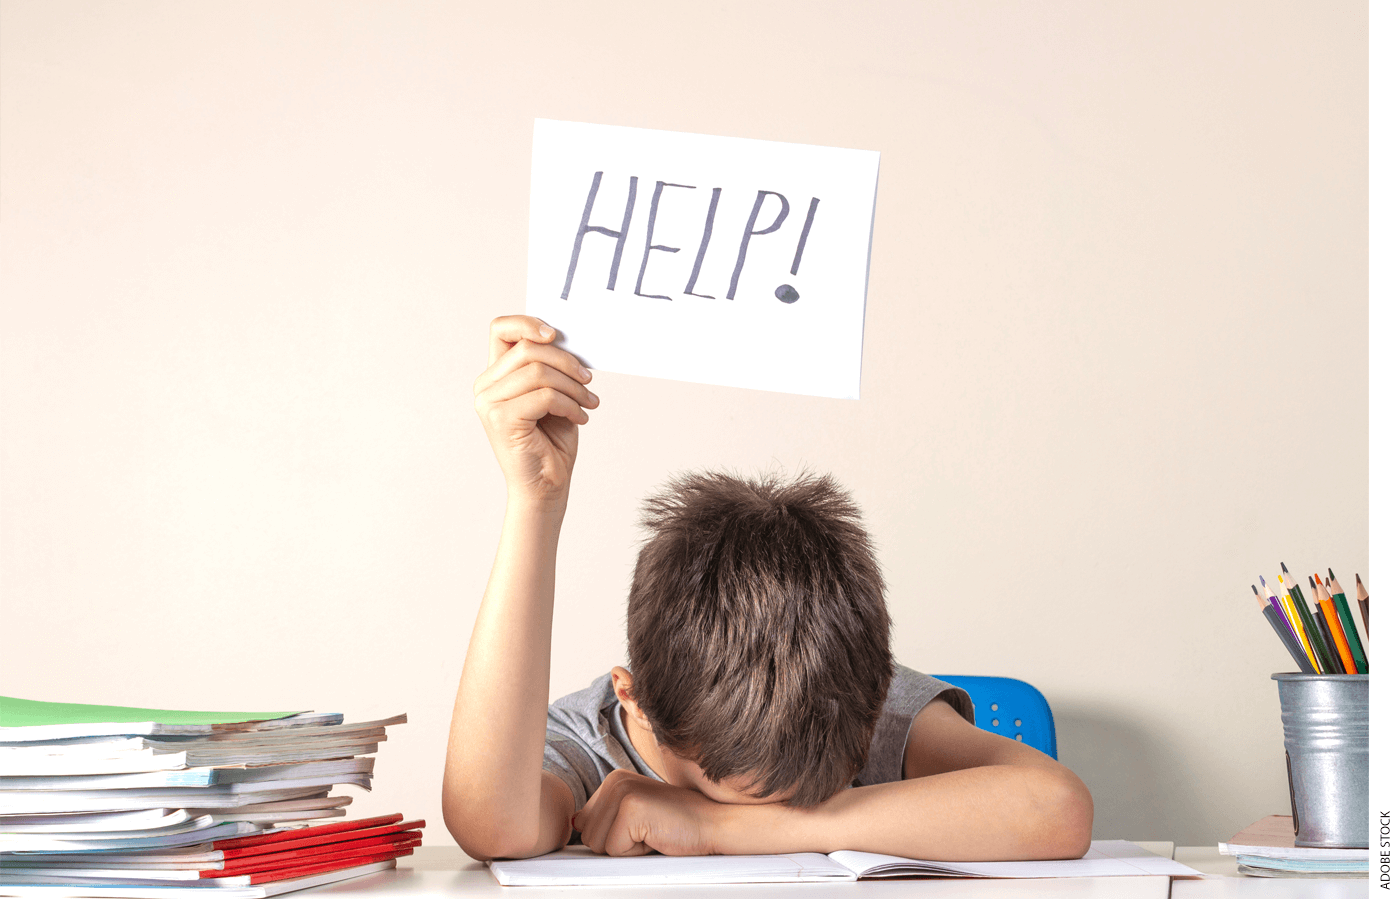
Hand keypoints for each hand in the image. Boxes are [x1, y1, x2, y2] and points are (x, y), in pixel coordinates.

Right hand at [473, 315, 598, 505]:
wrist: (546, 486)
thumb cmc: (551, 442)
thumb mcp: (553, 395)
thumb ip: (550, 367)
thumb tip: (567, 340)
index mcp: (495, 376)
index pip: (500, 329)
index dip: (528, 322)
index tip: (556, 334)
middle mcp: (485, 387)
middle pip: (528, 349)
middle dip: (567, 362)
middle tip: (588, 381)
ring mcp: (489, 403)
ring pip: (538, 371)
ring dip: (572, 386)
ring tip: (587, 403)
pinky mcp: (501, 418)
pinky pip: (544, 395)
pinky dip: (570, 404)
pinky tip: (580, 417)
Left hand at [574, 770, 721, 856]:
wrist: (712, 823)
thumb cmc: (676, 824)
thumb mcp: (634, 816)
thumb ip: (603, 817)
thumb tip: (573, 823)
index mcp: (613, 780)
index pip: (583, 823)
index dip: (611, 837)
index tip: (639, 827)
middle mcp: (614, 780)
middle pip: (587, 835)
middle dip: (616, 844)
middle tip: (648, 831)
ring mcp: (622, 792)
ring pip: (597, 844)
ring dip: (626, 849)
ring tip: (652, 833)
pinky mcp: (631, 808)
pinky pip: (615, 850)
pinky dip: (636, 852)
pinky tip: (656, 835)